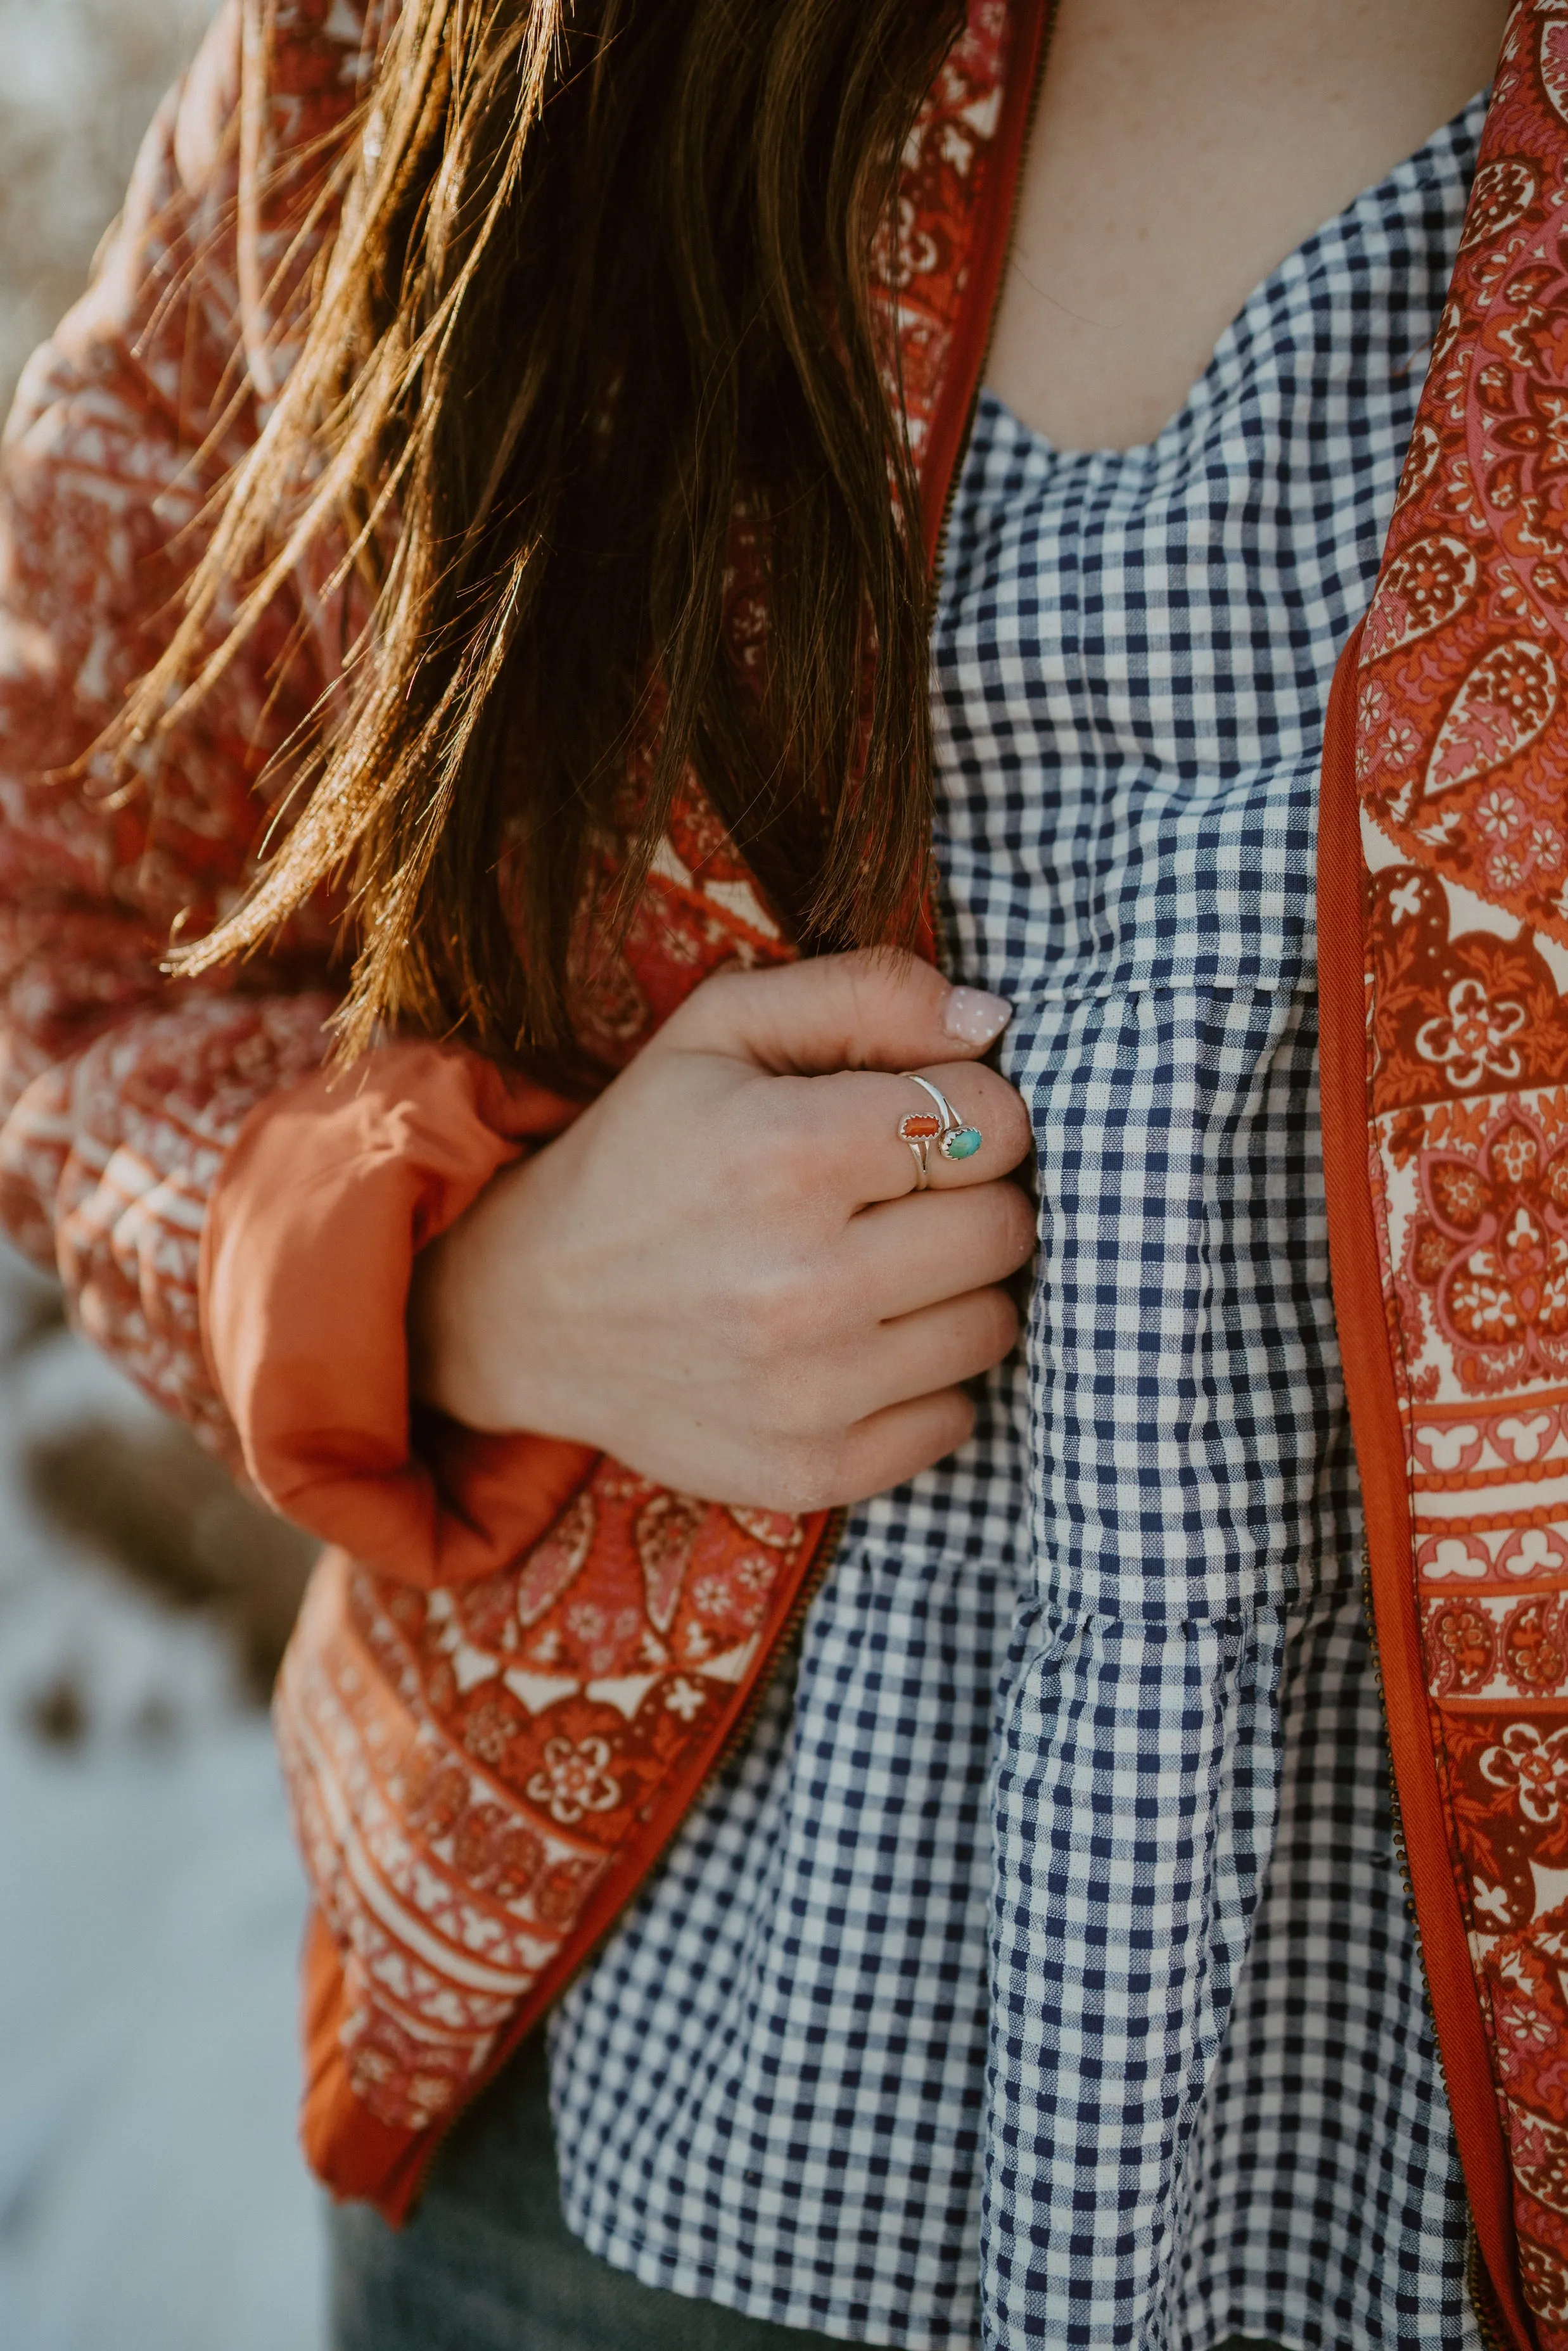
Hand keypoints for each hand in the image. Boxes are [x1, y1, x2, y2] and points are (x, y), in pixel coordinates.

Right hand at [410, 951, 1034, 1512]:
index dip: (970, 1110)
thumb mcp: (723, 1030)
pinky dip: (922, 1381)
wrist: (531, 1308)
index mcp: (784, 1151)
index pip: (994, 1123)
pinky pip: (953, 1419)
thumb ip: (865, 992)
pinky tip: (854, 1345)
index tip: (914, 1121)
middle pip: (1005, 1228)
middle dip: (972, 1198)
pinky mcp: (807, 1468)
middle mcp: (799, 1281)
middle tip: (902, 1197)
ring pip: (992, 1325)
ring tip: (878, 1267)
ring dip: (955, 1291)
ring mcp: (806, 1389)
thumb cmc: (643, 1150)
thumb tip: (990, 1019)